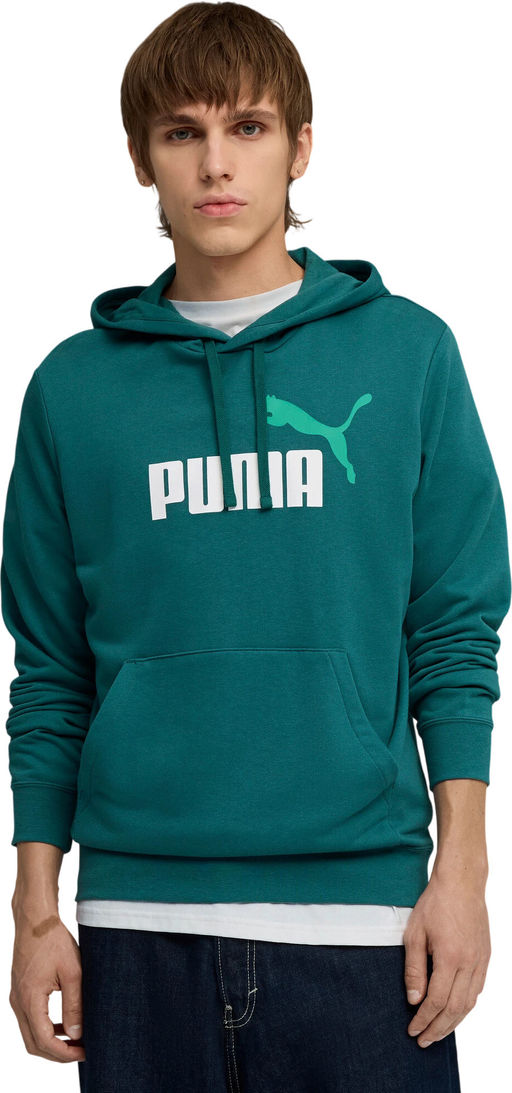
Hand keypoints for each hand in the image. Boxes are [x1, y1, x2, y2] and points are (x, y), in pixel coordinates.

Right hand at [10, 904, 84, 1062]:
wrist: (35, 919)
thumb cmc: (53, 940)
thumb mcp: (72, 971)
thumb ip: (74, 1004)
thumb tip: (76, 1034)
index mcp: (30, 999)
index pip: (44, 1041)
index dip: (64, 1053)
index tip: (84, 1052)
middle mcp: (18, 1002)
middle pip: (34, 1044)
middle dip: (57, 1054)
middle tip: (81, 1051)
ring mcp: (16, 997)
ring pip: (30, 1034)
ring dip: (51, 1042)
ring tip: (75, 1040)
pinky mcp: (19, 991)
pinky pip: (29, 1019)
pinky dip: (45, 1028)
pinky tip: (64, 1024)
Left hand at [403, 866, 490, 1047]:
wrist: (462, 883)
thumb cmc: (435, 903)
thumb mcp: (415, 933)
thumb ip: (414, 968)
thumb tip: (414, 999)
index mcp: (450, 957)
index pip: (437, 1000)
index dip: (424, 1019)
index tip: (412, 1029)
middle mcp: (470, 963)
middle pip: (456, 1008)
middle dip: (439, 1028)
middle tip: (424, 1040)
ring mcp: (481, 960)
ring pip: (470, 1002)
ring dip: (454, 1022)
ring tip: (438, 1032)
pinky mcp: (486, 956)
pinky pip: (477, 989)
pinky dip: (466, 1005)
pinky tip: (455, 1011)